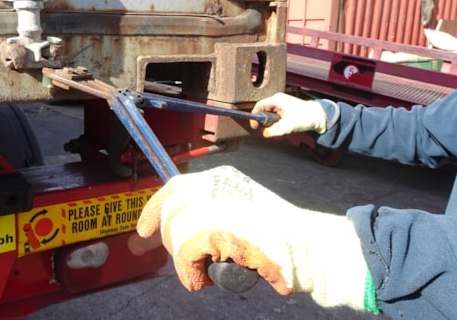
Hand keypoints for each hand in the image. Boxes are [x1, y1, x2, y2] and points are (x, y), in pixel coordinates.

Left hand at [137, 166, 368, 310]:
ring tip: (207, 271)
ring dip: (186, 261)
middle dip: (172, 241)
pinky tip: (205, 279)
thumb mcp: (237, 216)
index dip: (155, 209)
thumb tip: (162, 231)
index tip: (143, 230)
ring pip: (177, 234)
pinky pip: (185, 253)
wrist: (312, 250)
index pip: (176, 186)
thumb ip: (206, 216)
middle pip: (172, 211)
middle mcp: (217, 183)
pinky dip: (191, 272)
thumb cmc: (278, 241)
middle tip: (189, 263)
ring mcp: (218, 202)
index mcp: (221, 178)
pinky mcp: (219, 227)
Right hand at [249, 93, 327, 136]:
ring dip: (272, 126)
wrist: (319, 116)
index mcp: (276, 100)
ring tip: (281, 131)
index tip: (255, 127)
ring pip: (269, 116)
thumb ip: (275, 130)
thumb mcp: (289, 125)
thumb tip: (265, 133)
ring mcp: (281, 105)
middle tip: (270, 131)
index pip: (258, 106)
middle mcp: (277, 100)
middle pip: (263, 112)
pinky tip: (284, 129)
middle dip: (265, 124)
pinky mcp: (285, 110)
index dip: (254, 117)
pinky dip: (277, 125)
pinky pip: (275, 118)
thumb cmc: (307, 117)